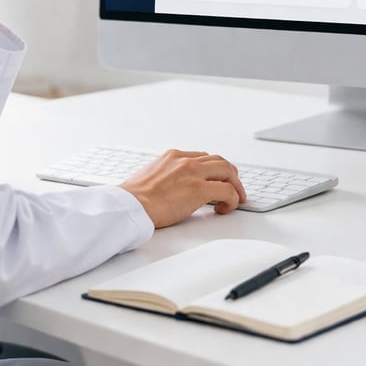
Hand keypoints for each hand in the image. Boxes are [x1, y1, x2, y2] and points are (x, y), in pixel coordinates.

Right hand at [120, 150, 246, 227]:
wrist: (129, 205)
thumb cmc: (133, 198)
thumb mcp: (150, 176)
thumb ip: (166, 176)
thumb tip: (173, 188)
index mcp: (173, 156)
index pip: (202, 157)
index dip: (213, 169)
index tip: (216, 179)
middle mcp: (185, 160)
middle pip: (219, 161)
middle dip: (230, 174)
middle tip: (234, 187)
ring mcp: (194, 173)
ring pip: (228, 171)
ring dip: (236, 185)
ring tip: (236, 198)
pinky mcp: (199, 190)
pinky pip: (228, 191)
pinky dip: (232, 199)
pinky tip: (226, 208)